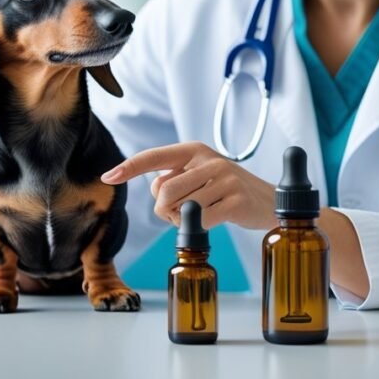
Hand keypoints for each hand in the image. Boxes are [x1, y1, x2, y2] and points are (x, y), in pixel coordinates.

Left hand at [101, 142, 278, 230]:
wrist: (270, 202)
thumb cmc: (227, 191)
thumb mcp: (200, 176)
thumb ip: (174, 178)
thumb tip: (156, 191)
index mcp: (196, 150)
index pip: (155, 157)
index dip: (130, 167)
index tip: (108, 176)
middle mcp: (209, 160)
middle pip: (163, 192)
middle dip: (164, 211)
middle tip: (181, 214)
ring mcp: (225, 179)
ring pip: (181, 208)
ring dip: (183, 221)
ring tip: (202, 216)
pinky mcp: (235, 201)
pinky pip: (201, 221)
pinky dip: (199, 228)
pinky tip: (213, 222)